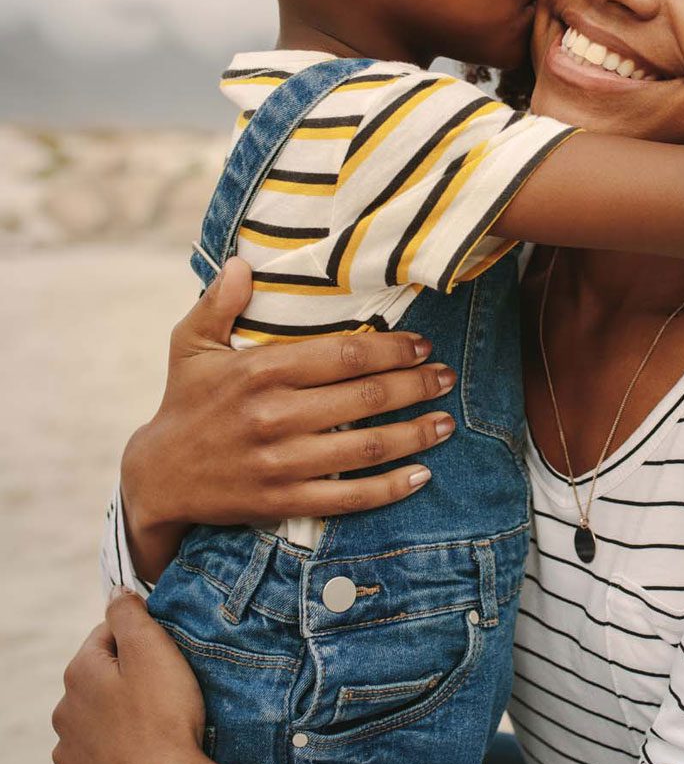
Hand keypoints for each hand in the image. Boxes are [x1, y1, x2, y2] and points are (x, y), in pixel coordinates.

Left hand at [52, 589, 222, 763]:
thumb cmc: (162, 716)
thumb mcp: (152, 649)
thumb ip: (129, 613)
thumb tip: (116, 590)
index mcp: (79, 671)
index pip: (108, 630)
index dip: (141, 636)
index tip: (164, 653)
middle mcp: (64, 707)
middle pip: (103, 669)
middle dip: (130, 671)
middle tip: (165, 683)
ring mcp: (70, 744)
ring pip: (101, 705)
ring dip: (122, 704)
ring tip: (156, 714)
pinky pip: (100, 739)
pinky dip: (118, 735)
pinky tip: (141, 738)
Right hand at [121, 257, 456, 580]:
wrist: (157, 477)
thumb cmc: (185, 401)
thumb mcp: (190, 344)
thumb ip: (219, 302)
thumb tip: (243, 262)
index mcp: (260, 372)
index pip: (344, 356)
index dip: (392, 350)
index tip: (423, 345)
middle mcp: (274, 416)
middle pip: (365, 398)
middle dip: (416, 386)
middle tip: (446, 378)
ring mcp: (281, 463)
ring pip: (365, 447)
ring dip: (414, 435)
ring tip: (446, 423)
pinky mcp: (283, 502)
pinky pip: (347, 497)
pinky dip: (389, 487)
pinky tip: (421, 475)